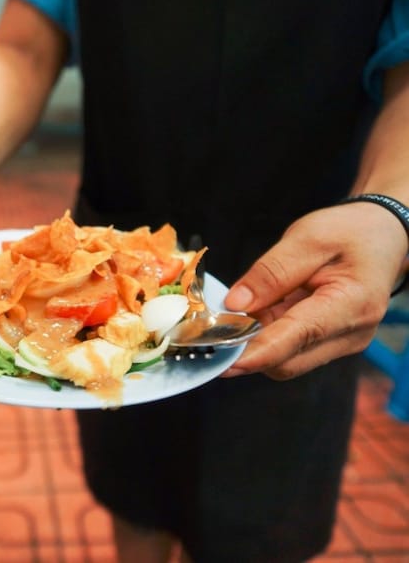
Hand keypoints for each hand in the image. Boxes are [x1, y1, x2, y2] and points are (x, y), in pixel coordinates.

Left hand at [222, 202, 407, 379]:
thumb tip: (235, 304)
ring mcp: (342, 342)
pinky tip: (253, 317)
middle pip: (287, 360)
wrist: (381, 234)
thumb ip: (271, 272)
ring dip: (255, 343)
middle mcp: (351, 333)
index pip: (297, 337)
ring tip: (232, 317)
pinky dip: (267, 337)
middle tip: (211, 331)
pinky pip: (291, 350)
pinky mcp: (330, 342)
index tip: (224, 361)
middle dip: (247, 350)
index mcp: (352, 304)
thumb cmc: (350, 232)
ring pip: (286, 359)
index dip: (257, 352)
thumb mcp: (308, 238)